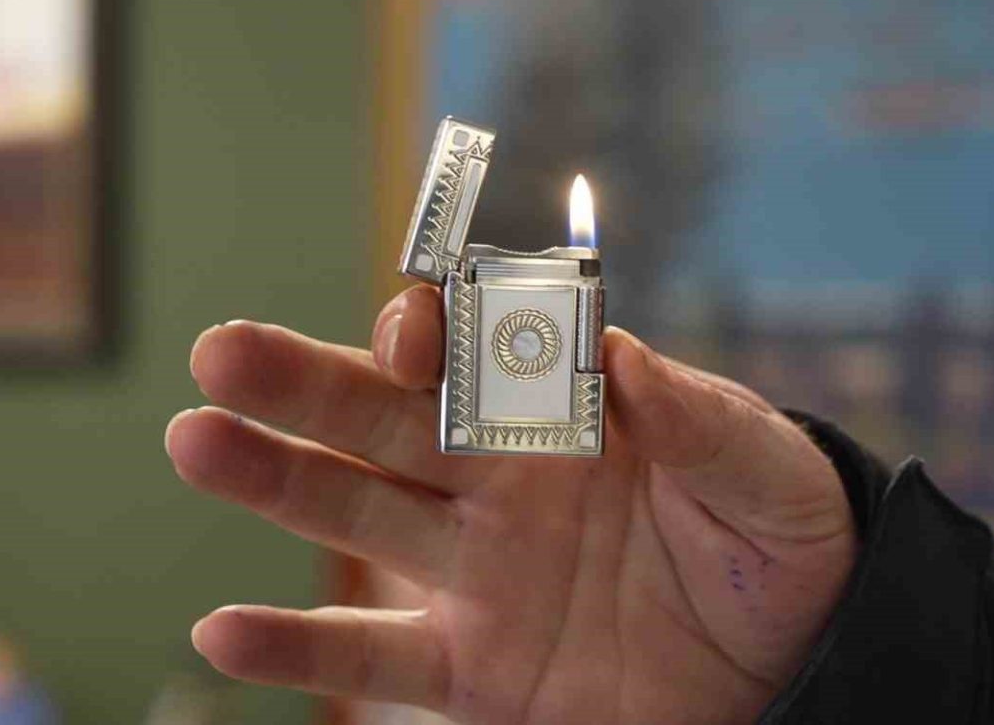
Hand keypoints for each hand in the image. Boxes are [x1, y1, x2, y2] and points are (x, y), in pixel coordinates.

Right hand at [165, 285, 855, 723]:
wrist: (798, 660)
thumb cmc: (784, 542)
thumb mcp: (768, 474)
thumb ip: (699, 420)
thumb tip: (621, 351)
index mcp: (572, 420)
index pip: (483, 361)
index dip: (442, 335)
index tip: (414, 322)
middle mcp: (505, 484)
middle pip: (390, 423)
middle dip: (311, 385)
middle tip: (224, 349)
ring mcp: (481, 574)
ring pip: (360, 520)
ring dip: (277, 483)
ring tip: (195, 440)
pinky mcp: (477, 670)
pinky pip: (377, 661)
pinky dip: (302, 652)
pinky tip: (224, 630)